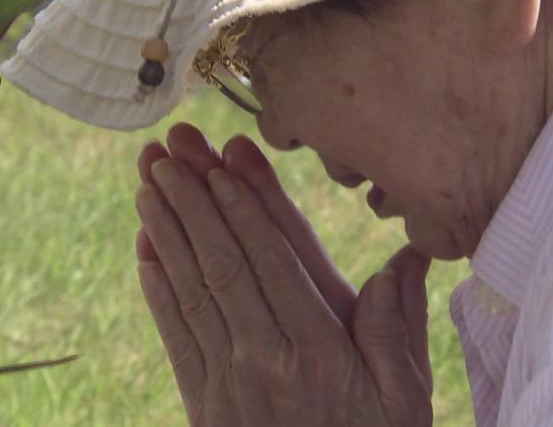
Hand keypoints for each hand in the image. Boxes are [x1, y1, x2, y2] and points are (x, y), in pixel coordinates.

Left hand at [134, 123, 432, 425]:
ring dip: (166, 230)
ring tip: (147, 181)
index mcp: (321, 354)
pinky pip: (174, 334)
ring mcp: (228, 383)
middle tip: (167, 150)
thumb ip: (399, 330)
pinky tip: (145, 248)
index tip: (222, 161)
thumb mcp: (406, 401)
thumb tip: (404, 258)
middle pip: (224, 264)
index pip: (275, 262)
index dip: (246, 207)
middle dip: (193, 200)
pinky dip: (156, 287)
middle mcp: (267, 361)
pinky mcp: (204, 403)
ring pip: (192, 290)